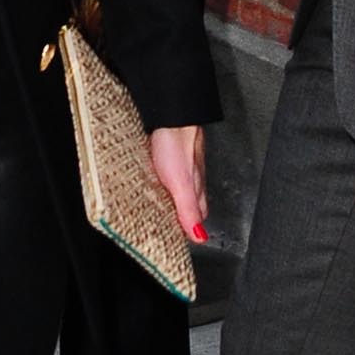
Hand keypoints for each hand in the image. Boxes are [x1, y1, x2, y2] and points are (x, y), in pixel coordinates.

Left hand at [148, 124, 206, 241]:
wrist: (171, 113)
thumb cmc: (177, 141)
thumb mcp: (181, 184)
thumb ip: (189, 210)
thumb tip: (199, 236)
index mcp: (196, 189)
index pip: (198, 216)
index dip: (189, 229)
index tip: (180, 240)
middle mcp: (192, 178)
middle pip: (190, 203)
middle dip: (182, 216)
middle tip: (172, 228)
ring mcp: (181, 165)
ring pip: (180, 188)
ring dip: (173, 198)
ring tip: (163, 210)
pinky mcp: (168, 153)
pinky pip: (168, 173)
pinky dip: (163, 181)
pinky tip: (156, 181)